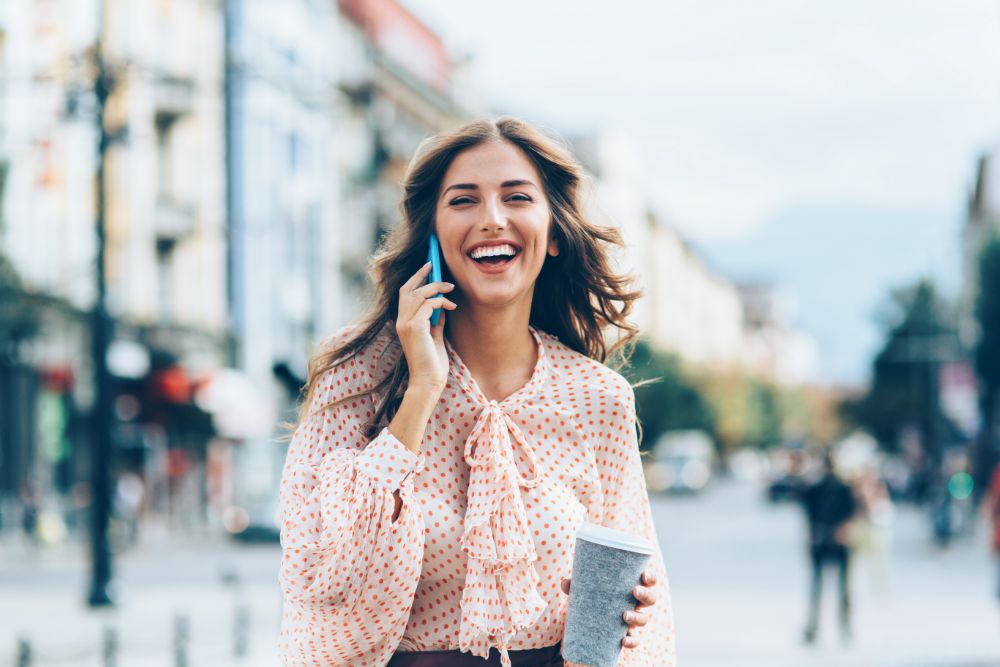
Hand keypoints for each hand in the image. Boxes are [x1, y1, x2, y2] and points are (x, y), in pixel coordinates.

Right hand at [395, 262, 456, 390]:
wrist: (429, 382)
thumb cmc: (432, 364)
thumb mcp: (435, 337)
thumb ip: (435, 321)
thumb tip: (442, 307)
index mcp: (404, 323)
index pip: (405, 294)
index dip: (415, 278)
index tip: (428, 267)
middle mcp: (401, 321)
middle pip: (408, 288)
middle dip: (422, 275)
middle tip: (436, 265)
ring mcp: (406, 324)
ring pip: (419, 294)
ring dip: (437, 287)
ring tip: (451, 288)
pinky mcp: (415, 328)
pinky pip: (428, 305)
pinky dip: (441, 302)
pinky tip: (451, 306)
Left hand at [560, 570, 657, 650]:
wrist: (593, 622)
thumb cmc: (596, 599)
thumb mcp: (587, 591)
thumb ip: (577, 587)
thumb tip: (565, 583)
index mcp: (632, 588)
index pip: (647, 581)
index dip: (650, 578)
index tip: (644, 574)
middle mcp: (637, 604)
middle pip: (651, 599)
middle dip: (645, 595)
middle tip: (634, 591)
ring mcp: (634, 620)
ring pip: (644, 619)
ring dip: (637, 617)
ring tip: (624, 615)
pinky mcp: (628, 635)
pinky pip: (635, 640)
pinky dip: (631, 641)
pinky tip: (623, 640)